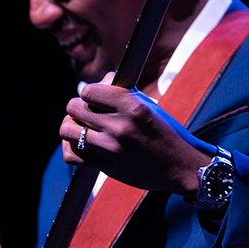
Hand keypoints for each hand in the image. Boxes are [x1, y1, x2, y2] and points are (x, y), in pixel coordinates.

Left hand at [60, 73, 216, 194]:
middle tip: (88, 113)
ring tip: (81, 128)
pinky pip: (71, 156)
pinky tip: (81, 145)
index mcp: (132, 106)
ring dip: (72, 127)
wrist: (181, 167)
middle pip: (74, 107)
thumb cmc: (166, 133)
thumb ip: (124, 92)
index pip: (88, 91)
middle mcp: (119, 126)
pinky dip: (71, 149)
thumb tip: (103, 80)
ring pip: (67, 130)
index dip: (89, 93)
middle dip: (78, 108)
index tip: (95, 98)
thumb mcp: (149, 106)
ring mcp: (110, 148)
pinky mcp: (105, 167)